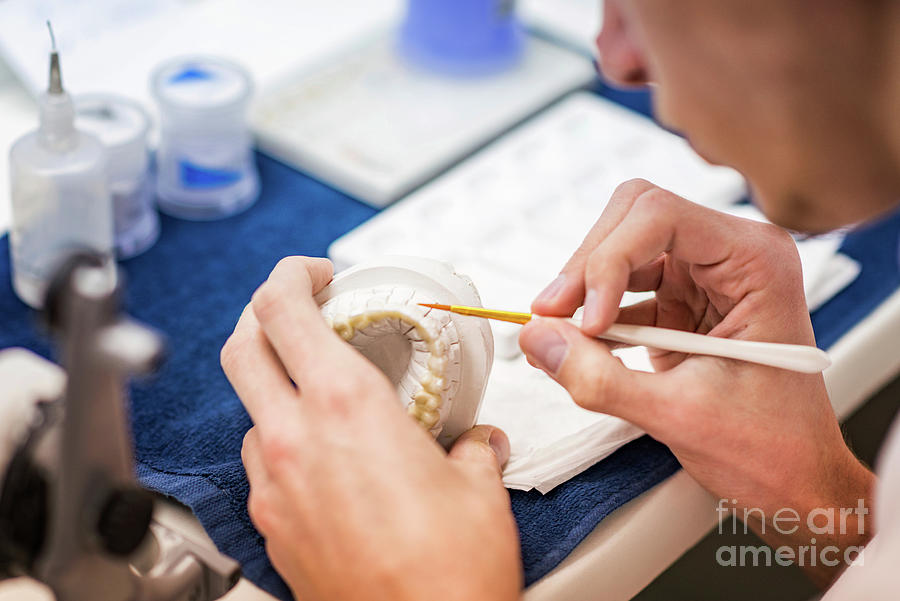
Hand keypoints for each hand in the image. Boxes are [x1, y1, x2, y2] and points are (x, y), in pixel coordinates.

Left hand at [221, 257, 521, 600]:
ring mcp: (274, 487)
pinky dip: (282, 442)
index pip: (283, 309)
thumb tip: (476, 442)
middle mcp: (295, 440)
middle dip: (263, 313)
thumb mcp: (478, 487)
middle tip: (299, 310)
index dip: (290, 275)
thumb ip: (472, 448)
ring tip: (322, 395)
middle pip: (241, 346)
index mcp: (346, 407)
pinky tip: (324, 459)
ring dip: (275, 387)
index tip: (314, 274)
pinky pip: (260, 464)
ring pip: (249, 410)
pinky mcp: (272, 527)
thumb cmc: (450, 572)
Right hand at [519, 180, 874, 586]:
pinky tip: (575, 345)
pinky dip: (592, 312)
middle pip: (634, 218)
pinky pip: (622, 285)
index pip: (660, 217)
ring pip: (621, 246)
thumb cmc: (769, 447)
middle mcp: (731, 254)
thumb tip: (537, 338)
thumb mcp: (679, 415)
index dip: (608, 260)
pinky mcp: (683, 300)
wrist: (795, 479)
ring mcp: (705, 275)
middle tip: (551, 317)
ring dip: (582, 287)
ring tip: (557, 333)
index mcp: (755, 262)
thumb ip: (600, 377)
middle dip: (587, 266)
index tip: (586, 321)